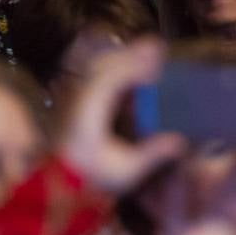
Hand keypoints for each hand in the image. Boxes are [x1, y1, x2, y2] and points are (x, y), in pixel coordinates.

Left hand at [58, 40, 185, 195]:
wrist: (56, 188)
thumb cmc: (90, 179)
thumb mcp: (125, 171)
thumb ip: (152, 154)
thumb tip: (179, 141)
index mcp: (89, 114)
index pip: (110, 80)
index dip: (133, 67)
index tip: (156, 63)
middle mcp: (79, 102)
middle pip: (103, 66)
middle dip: (131, 54)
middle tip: (158, 46)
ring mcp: (75, 101)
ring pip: (98, 70)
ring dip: (123, 59)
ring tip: (148, 53)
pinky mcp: (75, 105)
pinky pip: (95, 80)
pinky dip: (115, 71)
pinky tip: (132, 76)